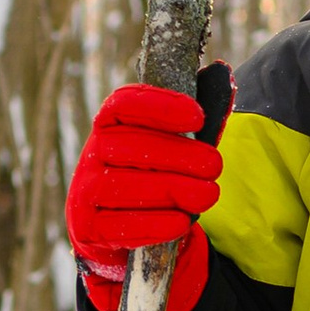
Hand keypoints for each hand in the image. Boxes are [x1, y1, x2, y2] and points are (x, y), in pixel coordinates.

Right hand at [64, 79, 223, 310]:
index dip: (160, 106)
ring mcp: (84, 193)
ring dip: (171, 189)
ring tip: (207, 195)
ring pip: (123, 186)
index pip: (124, 104)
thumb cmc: (155, 180)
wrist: (124, 234)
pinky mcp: (88, 229)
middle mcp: (92, 155)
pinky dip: (153, 224)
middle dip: (178, 155)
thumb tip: (224, 75)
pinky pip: (118, 226)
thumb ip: (196, 123)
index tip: (197, 116)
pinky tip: (182, 222)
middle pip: (130, 146)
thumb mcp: (175, 150)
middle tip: (215, 166)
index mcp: (110, 126)